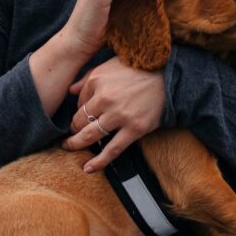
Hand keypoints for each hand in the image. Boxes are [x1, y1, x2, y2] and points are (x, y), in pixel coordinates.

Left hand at [63, 56, 165, 172]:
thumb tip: (70, 91)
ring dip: (76, 144)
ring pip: (91, 135)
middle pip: (79, 121)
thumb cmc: (137, 69)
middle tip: (68, 137)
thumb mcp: (109, 66)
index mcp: (97, 81)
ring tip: (69, 148)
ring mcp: (120, 115)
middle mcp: (106, 98)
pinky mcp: (134, 128)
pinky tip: (88, 168)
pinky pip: (113, 150)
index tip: (80, 118)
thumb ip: (87, 78)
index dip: (77, 112)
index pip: (79, 103)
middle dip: (72, 131)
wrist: (168, 76)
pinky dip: (99, 162)